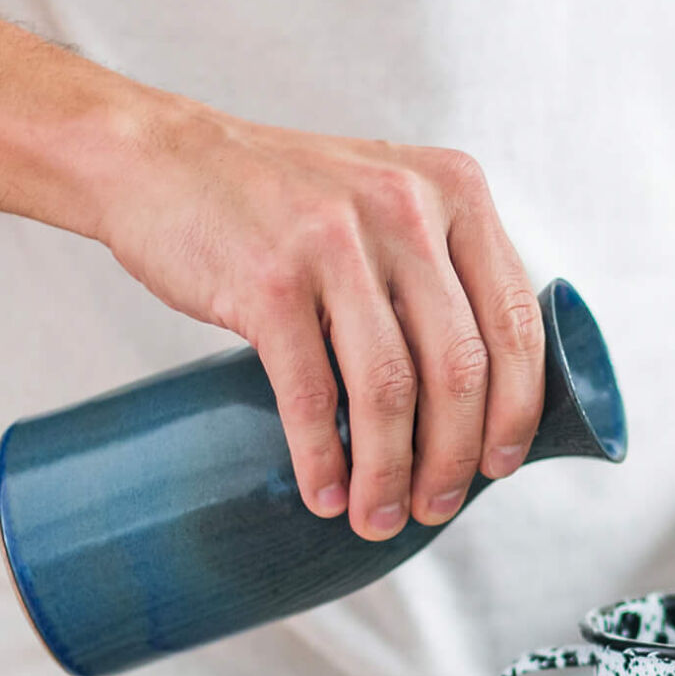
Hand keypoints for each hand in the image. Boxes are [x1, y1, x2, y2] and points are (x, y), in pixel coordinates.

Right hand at [95, 100, 546, 539]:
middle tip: (436, 507)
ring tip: (378, 517)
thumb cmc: (280, 201)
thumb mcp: (384, 201)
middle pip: (459, 367)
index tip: (502, 465)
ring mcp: (335, 241)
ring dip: (389, 474)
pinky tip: (324, 493)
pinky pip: (311, 394)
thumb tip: (485, 400)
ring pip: (390, 391)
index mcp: (454, 189)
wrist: (157, 158)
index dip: (517, 409)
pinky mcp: (269, 281)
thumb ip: (441, 269)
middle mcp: (405, 207)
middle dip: (454, 458)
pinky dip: (321, 458)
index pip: (515, 319)